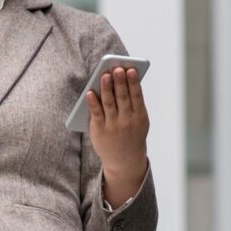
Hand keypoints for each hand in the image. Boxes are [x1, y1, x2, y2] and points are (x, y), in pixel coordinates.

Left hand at [85, 62, 149, 182]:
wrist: (125, 161)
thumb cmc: (132, 135)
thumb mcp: (139, 122)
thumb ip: (133, 105)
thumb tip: (122, 81)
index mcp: (140, 117)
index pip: (137, 96)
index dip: (133, 82)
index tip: (131, 70)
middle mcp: (127, 121)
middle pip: (122, 97)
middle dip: (119, 82)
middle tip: (117, 68)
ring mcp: (113, 126)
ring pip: (109, 103)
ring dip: (106, 88)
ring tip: (103, 75)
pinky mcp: (100, 130)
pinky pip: (96, 113)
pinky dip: (93, 102)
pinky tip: (90, 92)